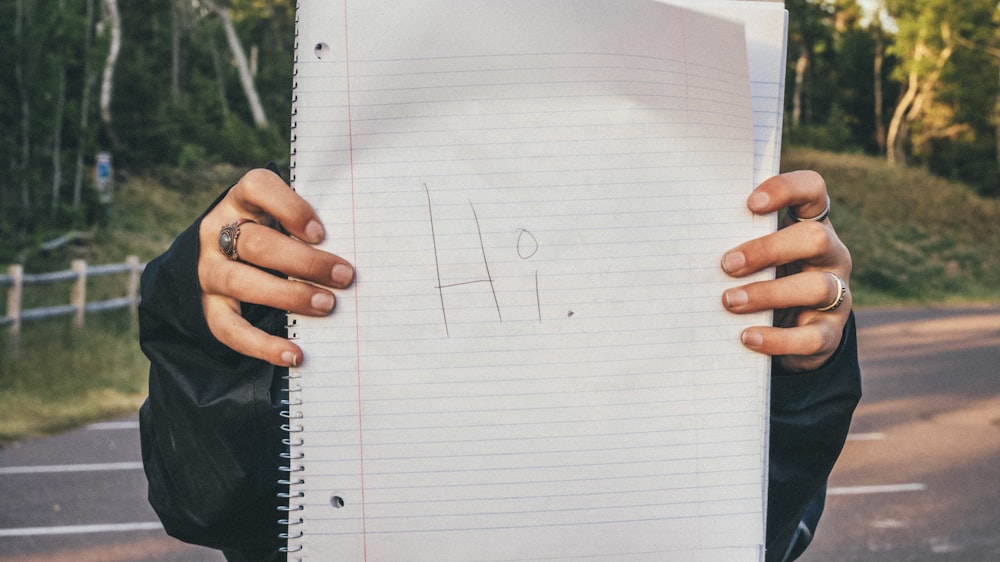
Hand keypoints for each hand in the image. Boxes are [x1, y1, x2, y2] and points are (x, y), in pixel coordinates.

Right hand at [198, 168, 353, 366]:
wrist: (218, 260)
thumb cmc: (270, 233)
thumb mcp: (280, 217)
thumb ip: (308, 225)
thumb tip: (359, 246)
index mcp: (241, 201)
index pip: (257, 188)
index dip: (289, 208)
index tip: (321, 232)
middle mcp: (218, 232)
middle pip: (256, 243)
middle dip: (304, 262)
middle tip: (345, 276)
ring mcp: (210, 271)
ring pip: (243, 282)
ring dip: (289, 296)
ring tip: (327, 305)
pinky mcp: (208, 308)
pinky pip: (231, 330)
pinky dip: (263, 345)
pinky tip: (294, 354)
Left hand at [720, 170, 851, 371]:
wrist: (789, 330)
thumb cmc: (761, 276)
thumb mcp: (754, 255)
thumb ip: (737, 239)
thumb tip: (689, 235)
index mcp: (810, 224)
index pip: (813, 189)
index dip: (787, 189)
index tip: (750, 204)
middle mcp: (831, 255)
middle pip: (816, 238)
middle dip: (768, 250)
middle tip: (727, 264)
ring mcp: (836, 294)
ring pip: (817, 287)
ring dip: (767, 294)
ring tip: (729, 301)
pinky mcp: (830, 332)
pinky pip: (811, 337)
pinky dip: (777, 338)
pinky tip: (747, 337)